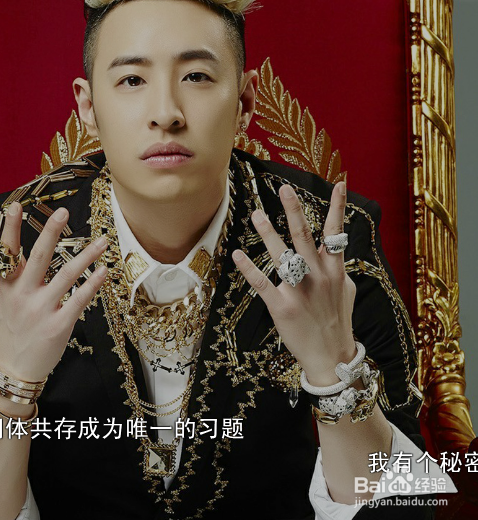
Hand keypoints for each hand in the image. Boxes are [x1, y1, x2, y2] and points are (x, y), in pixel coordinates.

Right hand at [0, 201, 107, 381]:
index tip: (17, 205)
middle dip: (50, 232)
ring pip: (65, 275)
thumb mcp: (8, 300)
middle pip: (38, 257)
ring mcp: (41, 310)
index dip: (11, 228)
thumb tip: (39, 250)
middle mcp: (23, 294)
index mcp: (8, 285)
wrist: (14, 367)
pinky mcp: (58, 325)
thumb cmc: (15, 330)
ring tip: (102, 241)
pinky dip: (92, 284)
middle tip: (63, 212)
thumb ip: (19, 277)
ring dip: (86, 256)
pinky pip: (79, 300)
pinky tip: (103, 271)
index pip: (7, 252)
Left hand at [232, 182, 356, 385]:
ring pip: (283, 255)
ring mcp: (299, 291)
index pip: (336, 232)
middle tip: (284, 189)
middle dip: (294, 210)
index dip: (338, 207)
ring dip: (268, 233)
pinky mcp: (282, 306)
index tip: (339, 184)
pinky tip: (237, 254)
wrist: (331, 356)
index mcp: (334, 270)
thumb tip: (334, 249)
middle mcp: (318, 276)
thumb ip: (337, 267)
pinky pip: (262, 283)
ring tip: (257, 214)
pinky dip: (249, 268)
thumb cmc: (338, 321)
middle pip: (304, 236)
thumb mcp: (345, 290)